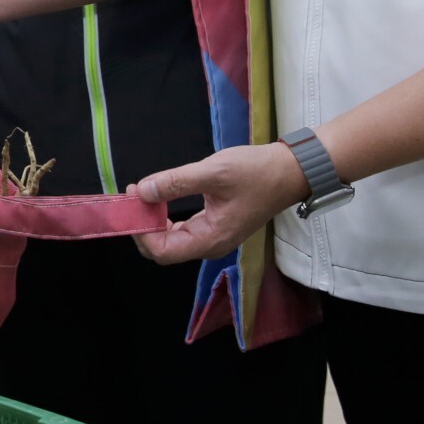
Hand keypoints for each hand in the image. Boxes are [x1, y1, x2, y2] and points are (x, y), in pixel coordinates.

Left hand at [130, 143, 308, 263]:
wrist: (290, 171)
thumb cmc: (257, 173)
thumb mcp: (213, 173)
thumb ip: (175, 182)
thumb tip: (142, 191)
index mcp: (211, 239)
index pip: (162, 252)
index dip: (141, 231)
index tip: (133, 202)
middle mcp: (210, 244)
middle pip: (163, 249)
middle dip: (142, 225)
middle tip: (133, 196)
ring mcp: (213, 236)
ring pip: (170, 239)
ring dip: (152, 219)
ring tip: (141, 194)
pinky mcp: (214, 225)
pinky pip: (181, 229)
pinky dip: (165, 215)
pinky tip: (158, 196)